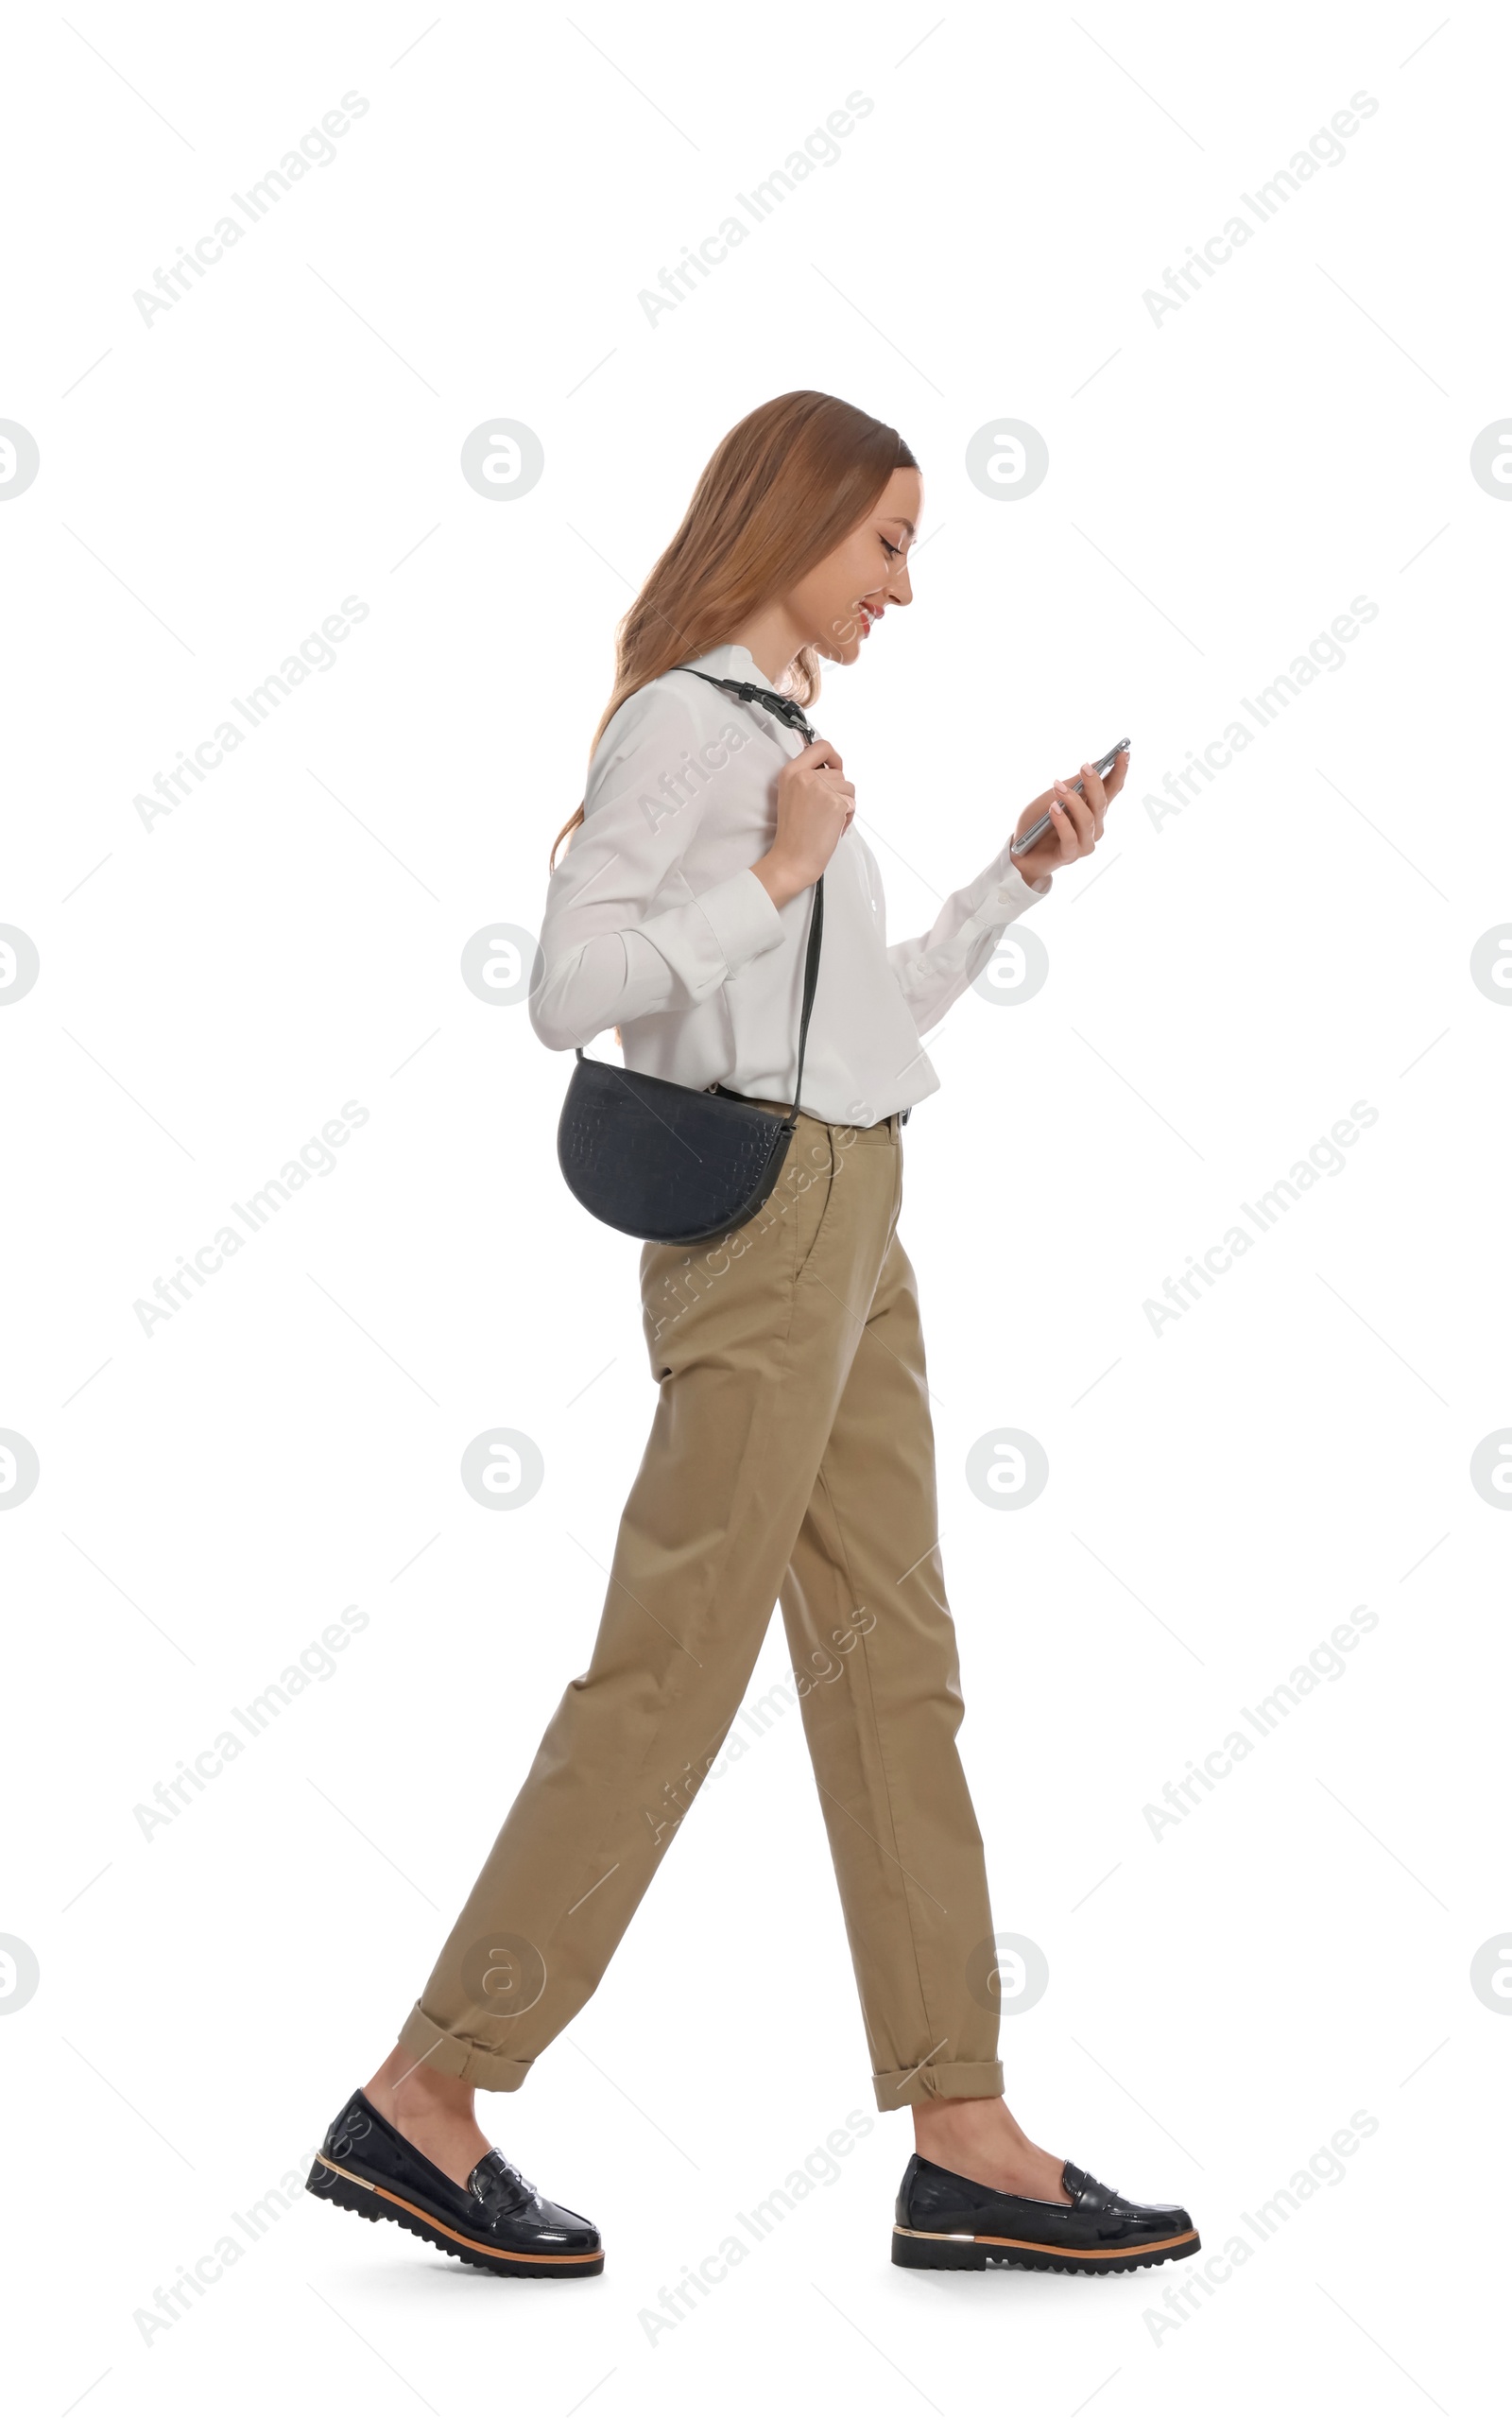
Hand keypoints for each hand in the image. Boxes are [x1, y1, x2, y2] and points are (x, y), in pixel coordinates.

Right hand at [752, 739, 854, 909]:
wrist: (792, 859)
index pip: (821, 746)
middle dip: (839, 791)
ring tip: (827, 821)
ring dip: (844, 805)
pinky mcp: (835, 802)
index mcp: (791, 772)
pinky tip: (832, 828)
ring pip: (849, 788)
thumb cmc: (794, 834)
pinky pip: (852, 804)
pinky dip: (847, 818)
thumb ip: (808, 778)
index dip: (833, 757)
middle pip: (839, 772)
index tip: (834, 768)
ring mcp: (821, 788)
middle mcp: (805, 776)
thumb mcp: (792, 795)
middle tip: (824, 812)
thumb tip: (832, 768)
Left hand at [1010, 749, 1128, 885]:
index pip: (1112, 789)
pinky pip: (1070, 838)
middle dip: (1094, 783)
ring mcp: (1084, 843)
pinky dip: (1062, 822)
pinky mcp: (1070, 855)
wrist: (1020, 852)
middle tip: (1084, 767)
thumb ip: (1075, 784)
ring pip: (1087, 819)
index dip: (1120, 772)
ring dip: (1073, 801)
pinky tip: (1053, 809)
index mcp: (1093, 809)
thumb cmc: (1038, 822)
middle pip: (1101, 803)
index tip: (1124, 753)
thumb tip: (1095, 763)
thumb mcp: (1053, 796)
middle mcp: (1094, 827)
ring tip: (1057, 787)